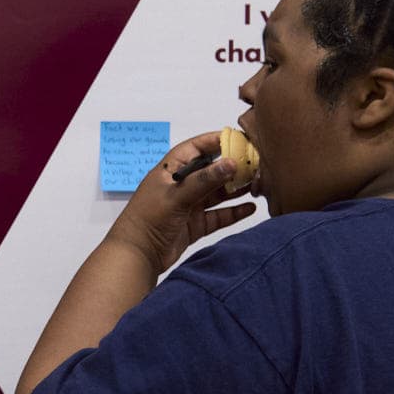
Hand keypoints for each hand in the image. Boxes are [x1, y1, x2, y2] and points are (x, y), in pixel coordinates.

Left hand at [104, 130, 256, 274]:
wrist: (136, 254)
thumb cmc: (149, 218)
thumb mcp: (177, 195)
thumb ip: (204, 180)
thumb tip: (231, 163)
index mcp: (170, 171)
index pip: (196, 148)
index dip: (216, 141)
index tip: (240, 139)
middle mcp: (181, 185)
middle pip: (211, 171)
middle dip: (232, 167)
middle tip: (256, 165)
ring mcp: (188, 205)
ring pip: (217, 193)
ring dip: (236, 189)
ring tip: (258, 184)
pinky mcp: (194, 224)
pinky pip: (218, 215)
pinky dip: (233, 211)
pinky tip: (250, 207)